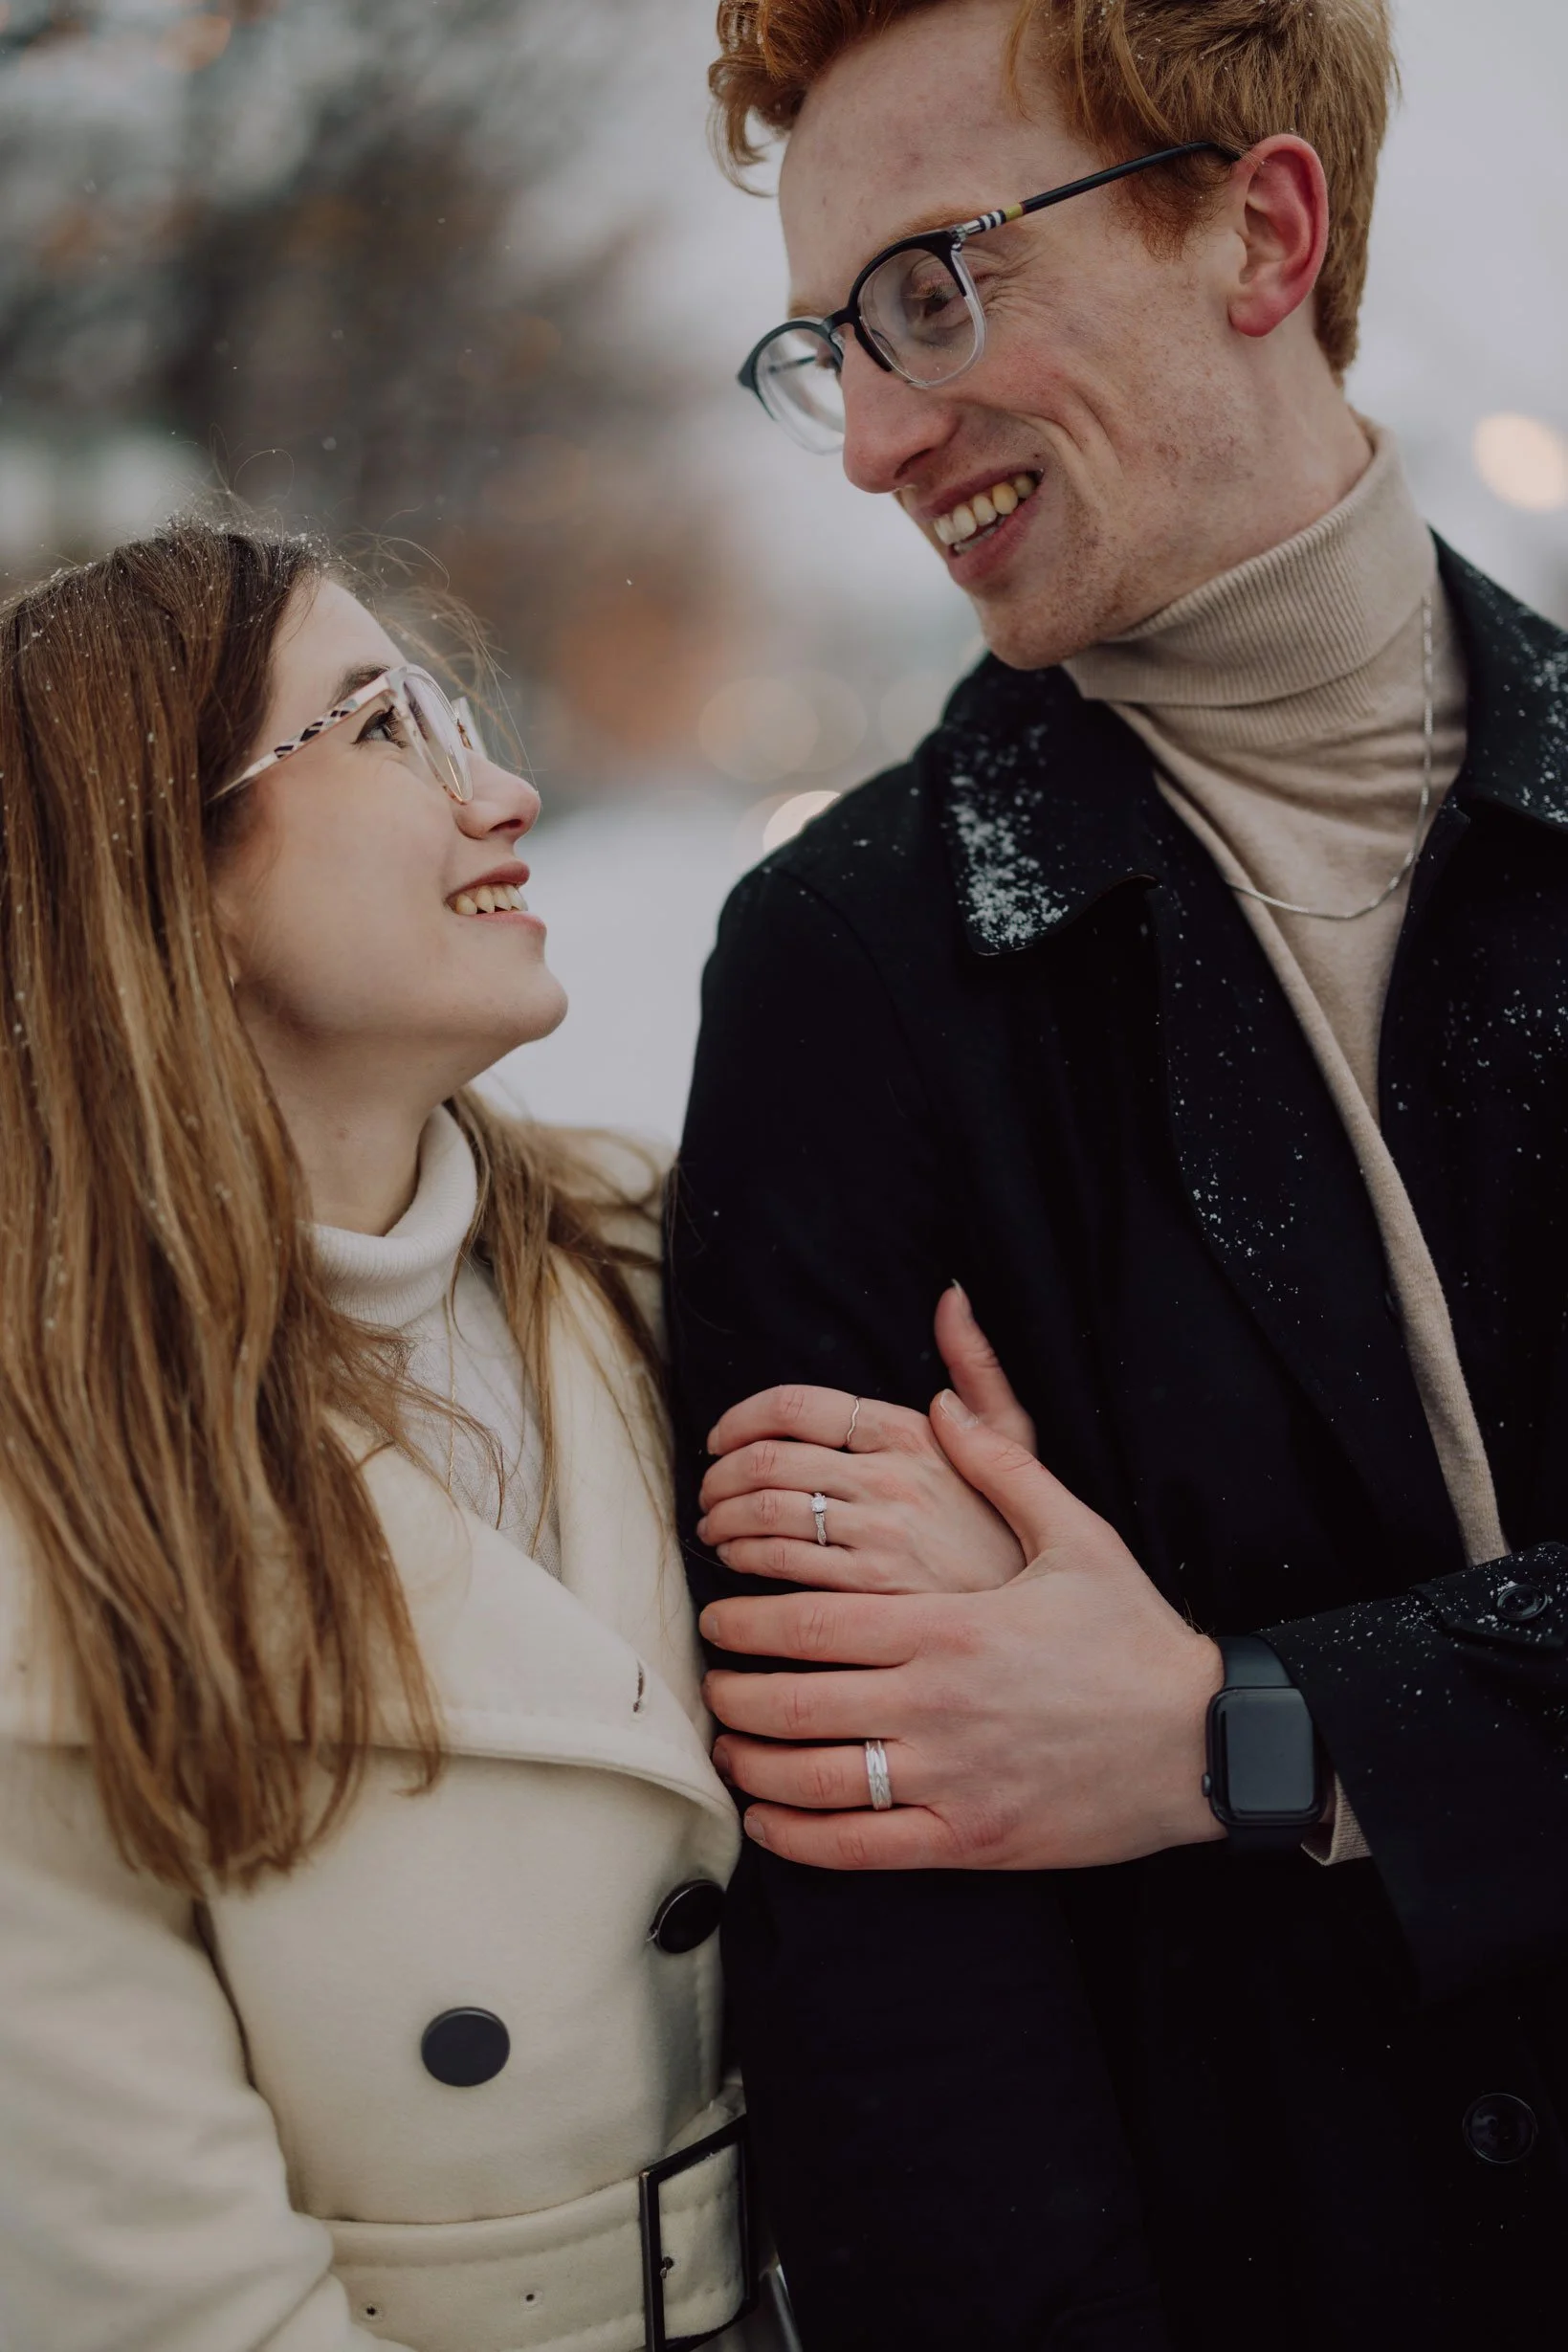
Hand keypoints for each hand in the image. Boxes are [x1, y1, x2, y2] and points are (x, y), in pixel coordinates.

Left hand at [697, 1284, 1033, 1595]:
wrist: (1040, 1623)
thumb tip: (953, 1297)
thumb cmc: (1016, 1528)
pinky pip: (780, 1564)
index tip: (719, 1440)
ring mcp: (879, 1536)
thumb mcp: (1014, 1438)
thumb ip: (976, 1367)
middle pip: (766, 1461)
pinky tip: (738, 1566)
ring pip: (763, 1512)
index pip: (797, 1406)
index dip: (740, 1420)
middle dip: (719, 1477)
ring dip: (721, 1520)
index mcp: (913, 1433)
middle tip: (708, 1494)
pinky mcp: (869, 1594)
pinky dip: (742, 1559)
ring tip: (714, 1531)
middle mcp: (891, 1478)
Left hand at [702, 1390, 1225, 1869]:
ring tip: (729, 1744)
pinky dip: (798, 1836)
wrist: (1205, 1739)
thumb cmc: (1134, 1634)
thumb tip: (942, 1401)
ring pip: (813, 1778)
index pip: (807, 1622)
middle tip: (710, 1680)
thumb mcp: (1075, 1532)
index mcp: (947, 1625)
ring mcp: (951, 1777)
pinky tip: (769, 1818)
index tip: (718, 1619)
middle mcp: (936, 1703)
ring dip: (753, 1762)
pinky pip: (858, 1849)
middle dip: (732, 1691)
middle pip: (792, 1700)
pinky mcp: (970, 1839)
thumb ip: (999, 1464)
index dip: (743, 1624)